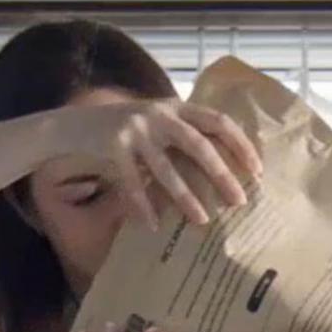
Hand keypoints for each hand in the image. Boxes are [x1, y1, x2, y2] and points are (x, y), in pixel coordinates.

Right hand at [49, 97, 262, 230]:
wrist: (74, 124)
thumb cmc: (127, 131)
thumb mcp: (158, 123)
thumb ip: (185, 134)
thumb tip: (225, 167)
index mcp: (176, 106)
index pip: (218, 121)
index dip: (240, 145)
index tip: (257, 171)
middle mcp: (158, 113)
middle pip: (198, 144)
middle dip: (221, 174)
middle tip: (239, 201)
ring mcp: (134, 128)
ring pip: (166, 168)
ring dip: (186, 197)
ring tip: (201, 220)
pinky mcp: (112, 145)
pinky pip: (132, 182)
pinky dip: (143, 205)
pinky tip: (153, 225)